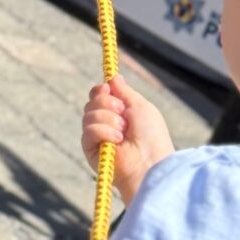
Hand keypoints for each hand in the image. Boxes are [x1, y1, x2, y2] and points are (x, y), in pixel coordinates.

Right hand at [83, 75, 174, 203]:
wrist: (150, 162)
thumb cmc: (151, 136)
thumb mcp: (140, 107)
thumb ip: (124, 92)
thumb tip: (113, 78)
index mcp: (118, 113)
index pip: (98, 95)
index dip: (101, 90)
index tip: (108, 89)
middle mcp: (106, 123)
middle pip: (91, 101)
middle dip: (107, 103)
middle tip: (123, 113)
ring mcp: (97, 137)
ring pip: (88, 114)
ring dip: (109, 119)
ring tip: (123, 132)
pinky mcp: (90, 150)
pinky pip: (88, 130)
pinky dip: (104, 131)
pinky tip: (117, 141)